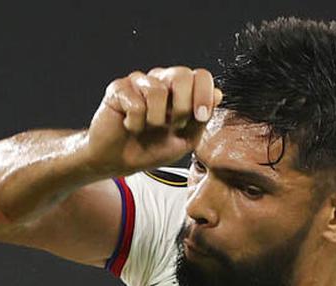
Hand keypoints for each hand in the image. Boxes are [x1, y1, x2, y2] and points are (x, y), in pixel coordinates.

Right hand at [85, 66, 221, 175]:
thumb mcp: (184, 140)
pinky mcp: (118, 89)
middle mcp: (160, 81)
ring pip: (157, 90)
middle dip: (182, 105)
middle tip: (173, 125)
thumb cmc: (149, 150)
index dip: (203, 94)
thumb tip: (218, 94)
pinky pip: (135, 103)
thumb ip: (201, 119)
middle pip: (182, 74)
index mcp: (179, 90)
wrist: (117, 162)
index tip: (199, 117)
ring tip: (147, 128)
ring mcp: (138, 83)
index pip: (200, 76)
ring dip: (155, 120)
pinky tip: (129, 126)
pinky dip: (135, 123)